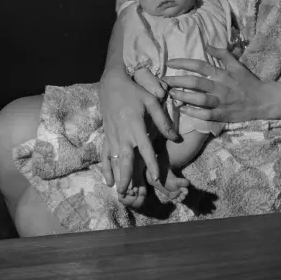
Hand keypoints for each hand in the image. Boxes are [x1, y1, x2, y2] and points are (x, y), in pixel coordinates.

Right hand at [99, 68, 179, 198]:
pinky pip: (105, 155)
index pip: (144, 148)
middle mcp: (123, 134)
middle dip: (128, 177)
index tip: (156, 178)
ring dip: (118, 176)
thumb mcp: (152, 101)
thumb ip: (163, 120)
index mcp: (135, 125)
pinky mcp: (106, 136)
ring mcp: (112, 136)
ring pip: (114, 160)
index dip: (151, 163)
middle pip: (125, 159)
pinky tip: (109, 181)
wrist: (111, 84)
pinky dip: (106, 168)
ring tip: (122, 192)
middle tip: (131, 194)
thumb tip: (176, 138)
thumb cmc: (135, 92)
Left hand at [164, 45, 271, 122]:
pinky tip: (182, 109)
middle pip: (195, 83)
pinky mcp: (222, 115)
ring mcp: (220, 102)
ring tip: (170, 94)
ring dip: (182, 97)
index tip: (169, 63)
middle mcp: (219, 87)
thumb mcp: (237, 64)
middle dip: (177, 81)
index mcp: (222, 73)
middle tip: (163, 80)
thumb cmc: (247, 81)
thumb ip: (222, 54)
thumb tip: (207, 44)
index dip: (183, 63)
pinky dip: (193, 112)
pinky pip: (205, 115)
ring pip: (198, 99)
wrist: (262, 100)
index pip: (199, 65)